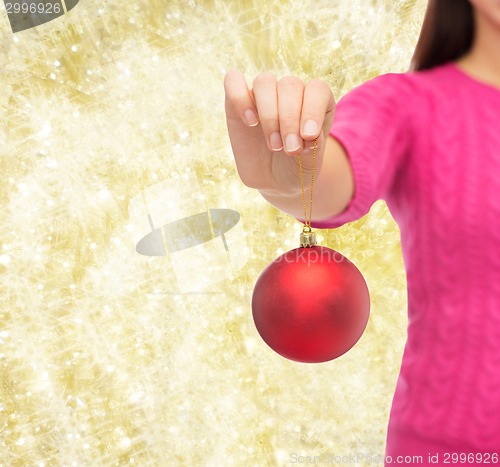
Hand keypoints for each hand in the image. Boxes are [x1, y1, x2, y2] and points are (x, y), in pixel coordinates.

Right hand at [224, 70, 335, 194]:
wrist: (274, 180)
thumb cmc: (297, 167)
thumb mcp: (311, 163)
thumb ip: (314, 147)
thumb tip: (311, 135)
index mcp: (316, 100)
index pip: (316, 90)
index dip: (313, 110)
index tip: (309, 136)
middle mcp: (290, 91)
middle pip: (290, 86)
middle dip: (290, 120)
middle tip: (290, 150)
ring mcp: (263, 95)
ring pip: (264, 82)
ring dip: (269, 115)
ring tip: (273, 144)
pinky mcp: (237, 101)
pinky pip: (233, 81)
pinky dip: (239, 97)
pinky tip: (250, 122)